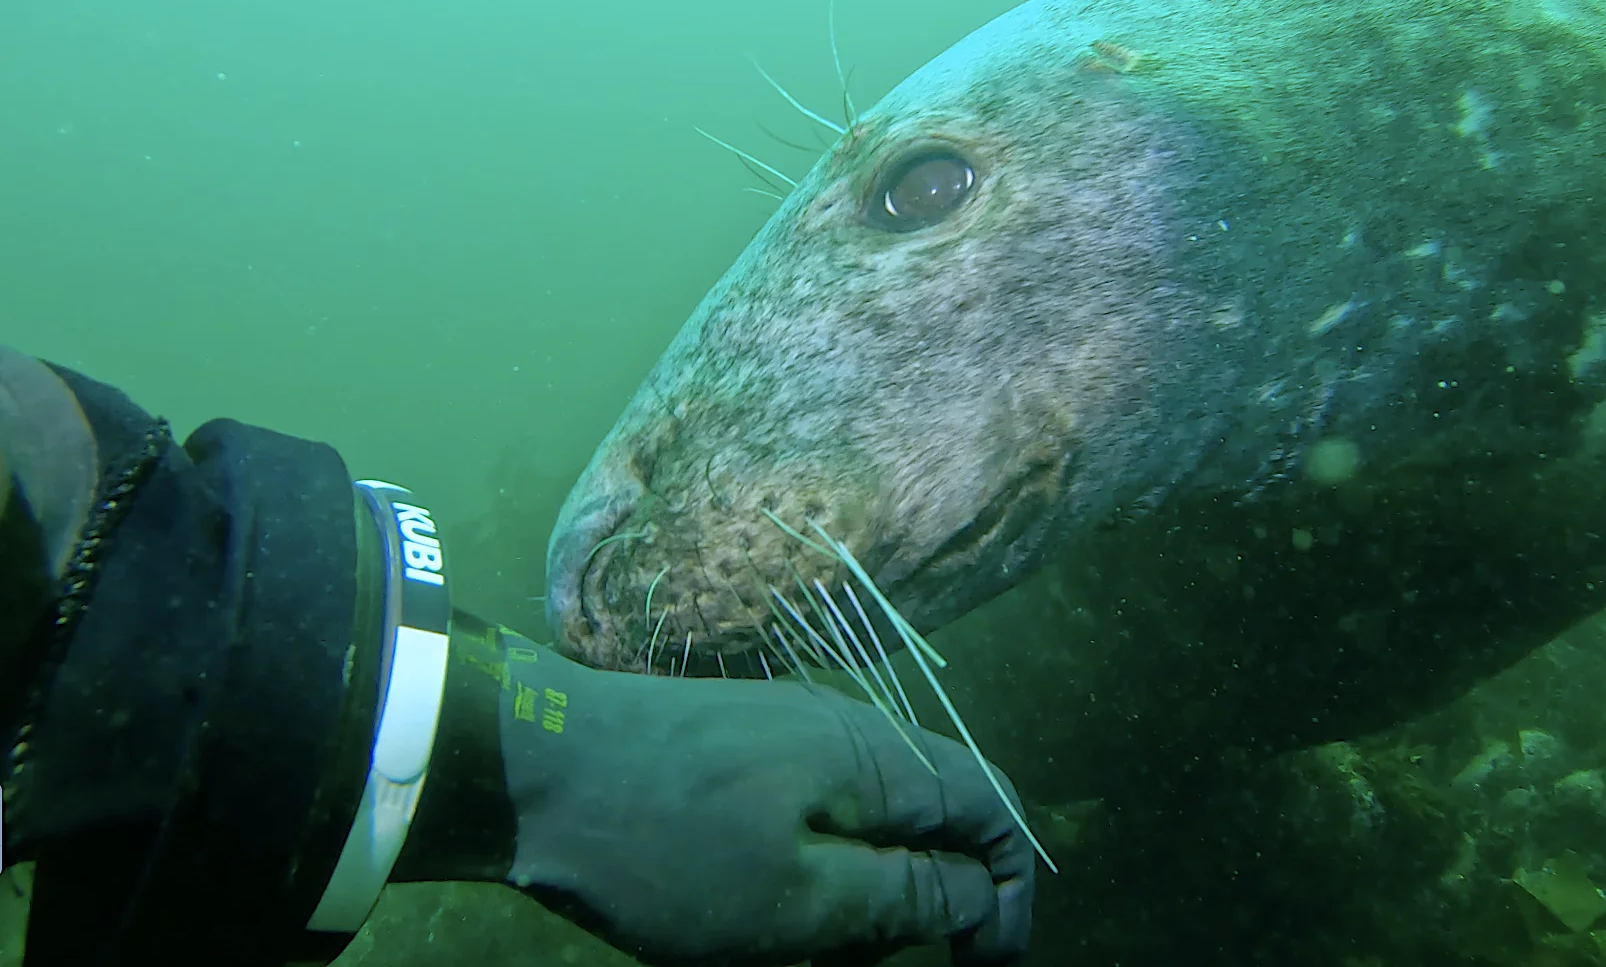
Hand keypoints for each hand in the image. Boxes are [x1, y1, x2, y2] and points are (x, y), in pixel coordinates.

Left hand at [486, 625, 1033, 965]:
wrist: (526, 767)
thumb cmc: (666, 845)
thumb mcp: (796, 903)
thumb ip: (904, 897)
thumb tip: (983, 893)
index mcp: (877, 759)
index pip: (992, 810)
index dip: (1011, 892)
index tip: (981, 965)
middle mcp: (848, 730)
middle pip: (937, 815)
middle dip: (931, 900)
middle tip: (869, 964)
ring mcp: (790, 733)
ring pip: (870, 821)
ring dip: (865, 894)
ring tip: (805, 950)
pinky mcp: (742, 750)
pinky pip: (814, 812)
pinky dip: (814, 871)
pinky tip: (762, 914)